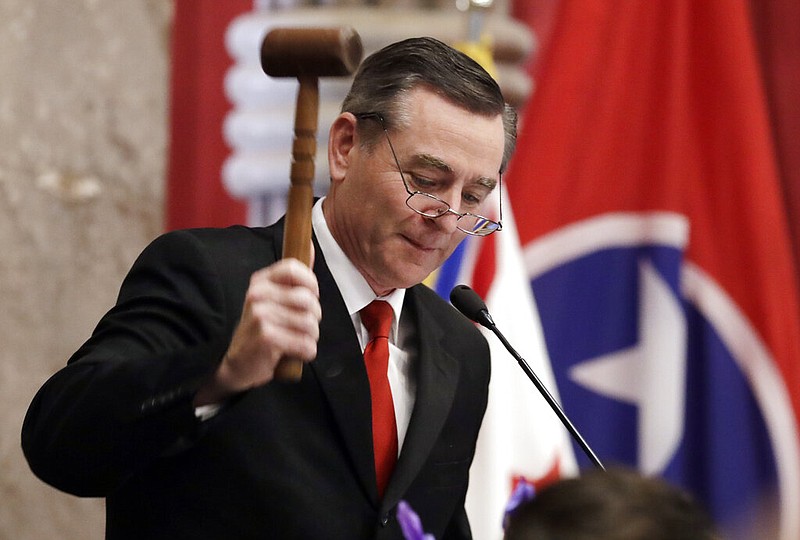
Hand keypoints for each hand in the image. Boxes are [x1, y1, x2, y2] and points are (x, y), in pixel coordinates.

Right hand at [195, 258, 320, 404]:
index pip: (294, 269)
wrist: (236, 364)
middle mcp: (258, 295)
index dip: (311, 285)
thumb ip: (294, 277)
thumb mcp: (274, 299)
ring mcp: (261, 316)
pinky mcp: (267, 337)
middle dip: (313, 318)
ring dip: (309, 338)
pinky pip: (306, 345)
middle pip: (308, 300)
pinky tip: (291, 353)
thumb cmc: (261, 330)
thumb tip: (309, 245)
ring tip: (293, 340)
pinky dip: (305, 353)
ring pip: (310, 324)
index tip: (309, 298)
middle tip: (298, 327)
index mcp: (261, 281)